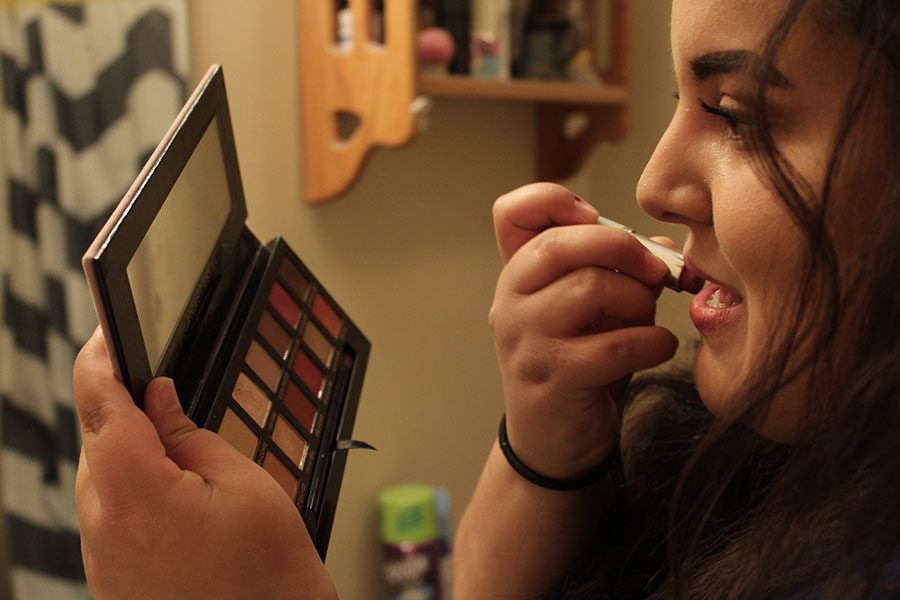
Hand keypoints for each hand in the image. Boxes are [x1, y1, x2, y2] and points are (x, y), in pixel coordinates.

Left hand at [74, 328, 336, 598]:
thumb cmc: (269, 575)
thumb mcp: (244, 483)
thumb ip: (190, 434)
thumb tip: (159, 396)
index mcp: (139, 496)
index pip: (100, 407)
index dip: (98, 362)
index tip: (105, 336)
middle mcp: (105, 530)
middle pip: (98, 442)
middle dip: (128, 415)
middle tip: (174, 407)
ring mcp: (102, 559)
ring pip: (102, 479)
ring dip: (132, 457)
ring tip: (192, 473)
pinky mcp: (109, 578)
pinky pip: (108, 515)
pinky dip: (133, 494)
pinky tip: (177, 504)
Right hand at [490, 183, 677, 479]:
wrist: (555, 441)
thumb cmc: (578, 366)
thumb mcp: (595, 312)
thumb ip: (622, 273)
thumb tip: (665, 247)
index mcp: (518, 275)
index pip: (511, 212)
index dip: (553, 200)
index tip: (595, 217)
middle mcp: (511, 301)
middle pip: (560, 243)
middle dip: (621, 247)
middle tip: (654, 269)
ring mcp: (526, 340)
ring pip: (589, 288)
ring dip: (638, 300)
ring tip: (648, 319)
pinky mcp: (552, 377)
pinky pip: (613, 345)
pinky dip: (651, 342)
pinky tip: (658, 347)